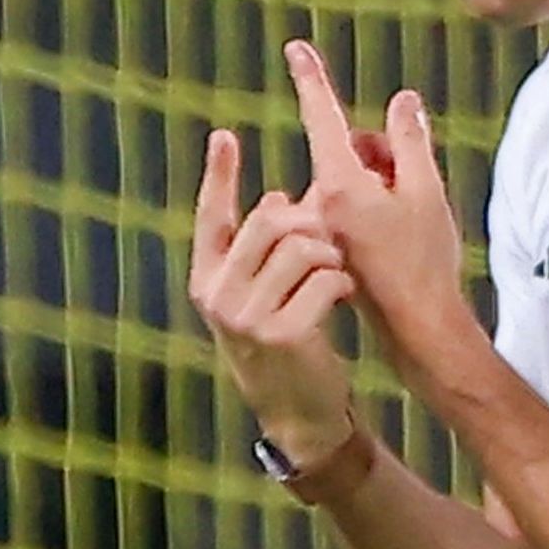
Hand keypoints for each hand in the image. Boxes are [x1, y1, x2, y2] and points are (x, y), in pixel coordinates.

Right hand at [187, 127, 357, 461]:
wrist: (296, 412)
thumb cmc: (284, 343)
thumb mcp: (255, 298)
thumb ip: (258, 255)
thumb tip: (279, 199)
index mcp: (206, 279)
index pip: (210, 216)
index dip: (218, 175)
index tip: (224, 136)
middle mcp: (217, 295)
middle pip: (268, 221)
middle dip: (308, 219)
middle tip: (327, 237)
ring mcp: (246, 317)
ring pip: (301, 247)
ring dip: (330, 253)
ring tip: (335, 271)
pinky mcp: (283, 334)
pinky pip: (323, 279)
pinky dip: (341, 281)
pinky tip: (342, 295)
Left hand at [284, 40, 482, 359]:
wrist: (417, 327)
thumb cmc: (424, 259)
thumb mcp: (427, 191)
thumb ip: (410, 140)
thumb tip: (402, 99)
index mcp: (339, 185)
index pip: (323, 117)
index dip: (312, 79)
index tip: (294, 48)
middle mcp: (321, 203)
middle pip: (347, 148)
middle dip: (379, 153)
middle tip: (410, 186)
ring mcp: (323, 226)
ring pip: (350, 177)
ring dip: (378, 182)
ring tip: (406, 220)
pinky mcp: (329, 244)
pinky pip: (347, 204)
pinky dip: (371, 205)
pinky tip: (393, 234)